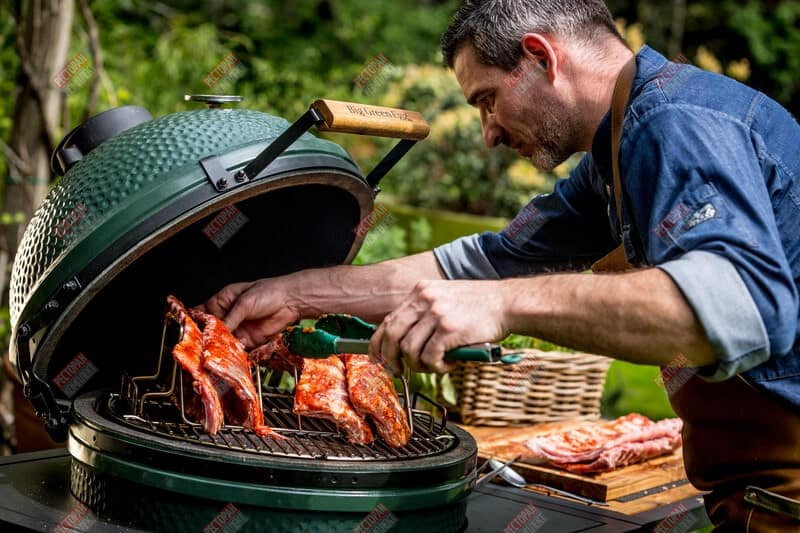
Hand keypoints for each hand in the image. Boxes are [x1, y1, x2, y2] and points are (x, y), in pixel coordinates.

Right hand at [203, 277, 301, 348]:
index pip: (202, 313)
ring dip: (219, 349)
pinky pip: (237, 350)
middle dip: (206, 340)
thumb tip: (215, 332)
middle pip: (211, 331)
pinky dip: (233, 354)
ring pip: (222, 343)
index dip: (195, 323)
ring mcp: (237, 329)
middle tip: (201, 348)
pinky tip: (230, 357)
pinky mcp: (248, 340)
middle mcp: (228, 317)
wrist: (290, 302)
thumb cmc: (268, 293)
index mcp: (222, 302)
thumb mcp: (244, 303)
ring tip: (214, 355)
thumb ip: (230, 319)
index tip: (190, 333)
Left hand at [369, 280, 510, 373]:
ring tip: (436, 365)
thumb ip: (424, 316)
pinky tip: (450, 363)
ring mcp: (436, 313)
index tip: (378, 360)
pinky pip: (430, 356)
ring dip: (420, 365)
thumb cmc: (479, 307)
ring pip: (409, 349)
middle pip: (391, 335)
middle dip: (391, 359)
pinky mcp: (448, 328)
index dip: (378, 344)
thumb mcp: (445, 300)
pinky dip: (437, 367)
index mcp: (420, 291)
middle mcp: (424, 299)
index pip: (387, 320)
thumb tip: (403, 345)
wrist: (507, 303)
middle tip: (398, 372)